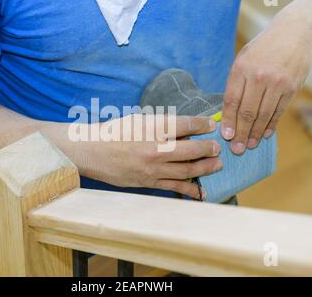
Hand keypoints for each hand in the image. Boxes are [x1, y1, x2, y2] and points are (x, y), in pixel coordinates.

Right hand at [77, 114, 221, 199]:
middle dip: (208, 148)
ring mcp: (152, 168)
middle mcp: (155, 149)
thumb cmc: (115, 132)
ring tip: (217, 164)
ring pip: (187, 170)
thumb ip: (162, 125)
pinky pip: (174, 187)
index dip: (202, 124)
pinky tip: (202, 192)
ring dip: (205, 168)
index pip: (185, 125)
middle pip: (191, 150)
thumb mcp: (139, 120)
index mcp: (152, 128)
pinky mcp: (148, 182)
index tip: (211, 125)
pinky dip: (190, 190)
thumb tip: (185, 131)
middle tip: (218, 147)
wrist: (93, 151)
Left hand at [221, 12, 311, 153]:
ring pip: (263, 115)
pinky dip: (271, 124)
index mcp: (241, 69)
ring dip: (255, 133)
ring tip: (248, 145)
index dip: (227, 121)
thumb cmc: (263, 48)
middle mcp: (259, 76)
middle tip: (236, 149)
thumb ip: (236, 84)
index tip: (225, 136)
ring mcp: (277, 83)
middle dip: (240, 133)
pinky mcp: (292, 87)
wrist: (294, 31)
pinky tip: (264, 134)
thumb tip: (227, 112)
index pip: (231, 101)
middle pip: (247, 112)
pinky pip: (279, 111)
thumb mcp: (243, 59)